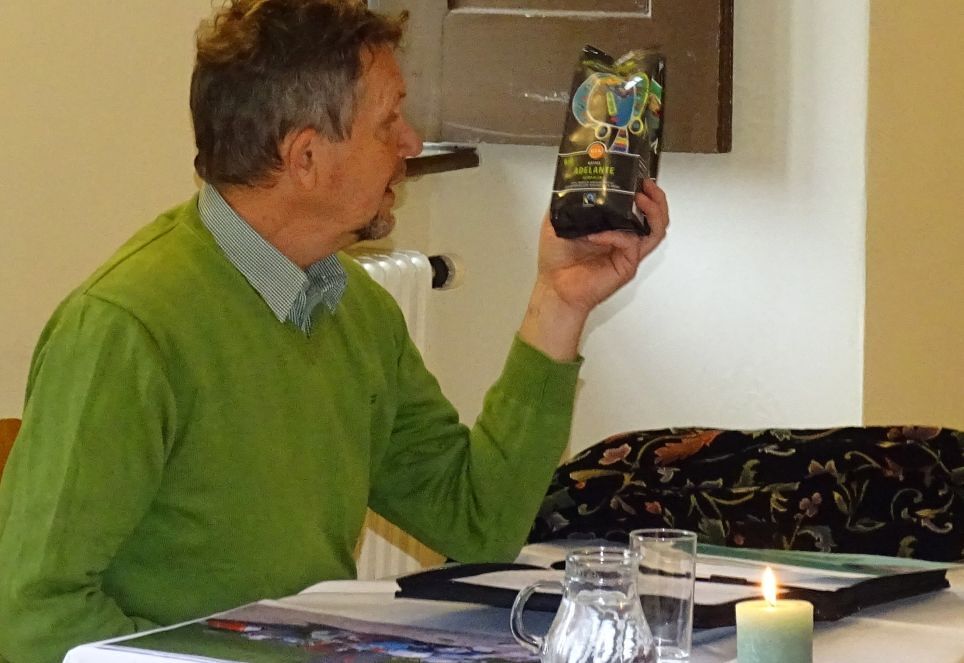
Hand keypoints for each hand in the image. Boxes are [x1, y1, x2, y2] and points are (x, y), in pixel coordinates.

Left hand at [537, 179, 668, 313]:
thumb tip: (571, 179)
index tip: (638, 176)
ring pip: (655, 230)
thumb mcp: (557, 219)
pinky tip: (601, 233)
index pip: (637, 205)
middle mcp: (623, 238)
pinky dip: (619, 235)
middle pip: (655, 217)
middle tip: (647, 185)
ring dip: (653, 212)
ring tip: (641, 198)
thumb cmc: (556, 259)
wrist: (555, 286)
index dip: (643, 190)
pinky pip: (631, 244)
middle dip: (657, 198)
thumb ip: (568, 201)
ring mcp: (627, 251)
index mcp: (612, 225)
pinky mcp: (627, 264)